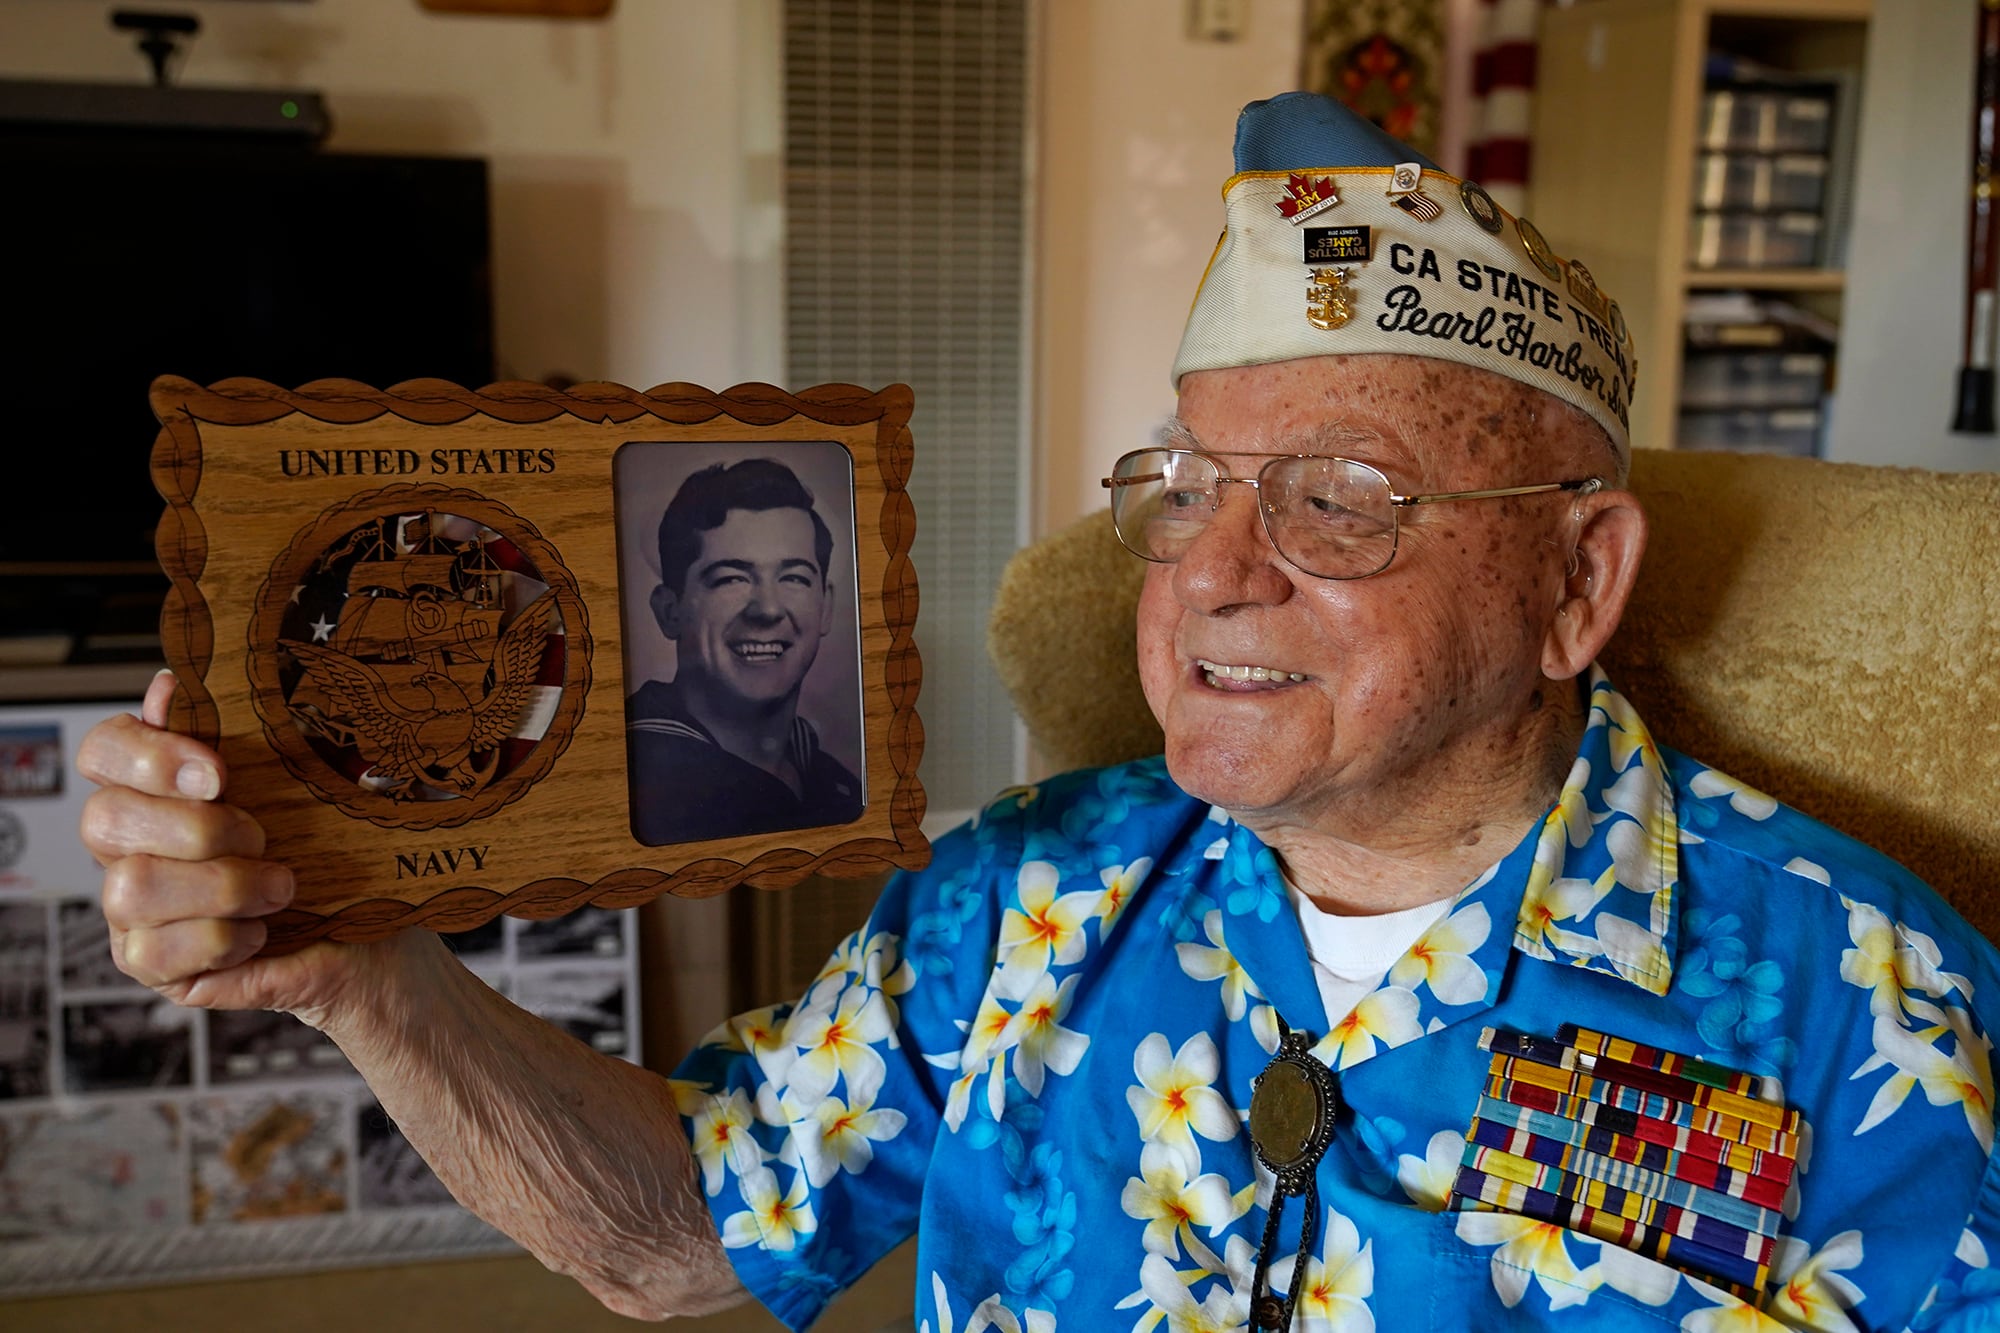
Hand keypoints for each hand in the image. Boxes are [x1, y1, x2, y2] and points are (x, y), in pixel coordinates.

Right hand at [76, 670, 383, 1020]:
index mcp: (159, 788)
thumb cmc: (337, 856)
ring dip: (221, 886)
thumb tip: (174, 684)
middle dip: (197, 828)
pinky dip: (222, 939)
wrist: (374, 937)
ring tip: (280, 889)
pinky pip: (154, 952)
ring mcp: (132, 909)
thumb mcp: (311, 785)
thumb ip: (248, 734)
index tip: (219, 774)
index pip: (103, 750)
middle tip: (263, 836)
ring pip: (129, 888)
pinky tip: (259, 932)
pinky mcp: (150, 964)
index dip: (147, 755)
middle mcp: (131, 844)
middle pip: (102, 819)